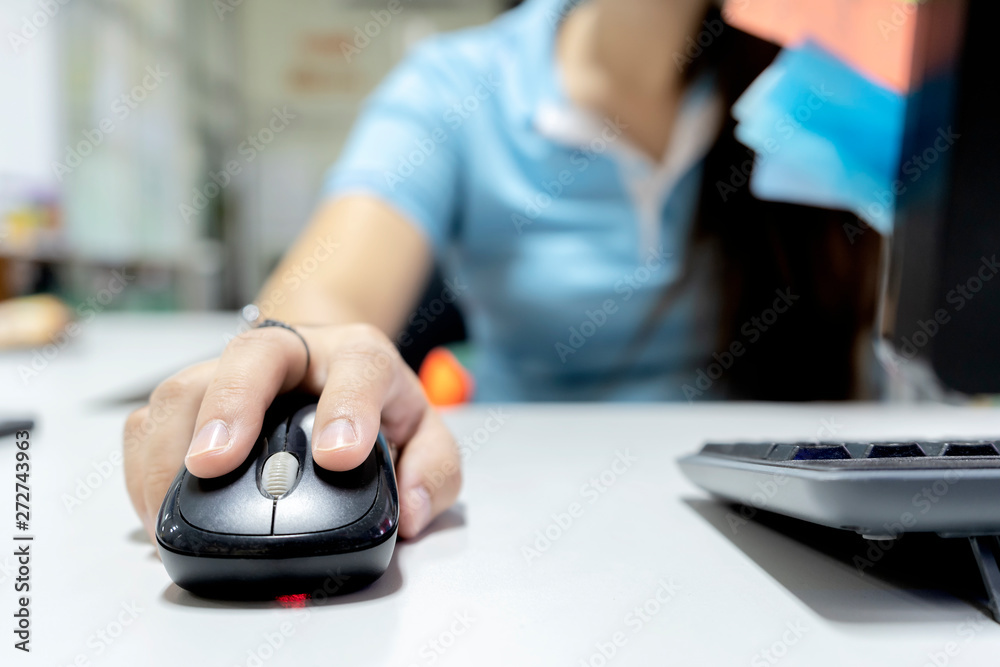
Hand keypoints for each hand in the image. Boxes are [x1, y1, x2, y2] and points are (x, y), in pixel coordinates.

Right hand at [123, 323, 460, 541]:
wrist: (328, 367)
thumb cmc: (376, 407)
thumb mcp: (425, 436)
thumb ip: (434, 472)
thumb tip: (412, 512)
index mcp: (357, 357)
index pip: (358, 366)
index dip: (348, 406)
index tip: (339, 456)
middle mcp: (293, 352)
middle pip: (253, 354)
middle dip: (230, 405)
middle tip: (214, 462)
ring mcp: (233, 369)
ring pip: (187, 383)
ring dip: (171, 445)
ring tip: (170, 507)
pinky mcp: (193, 396)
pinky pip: (151, 419)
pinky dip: (144, 464)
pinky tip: (156, 506)